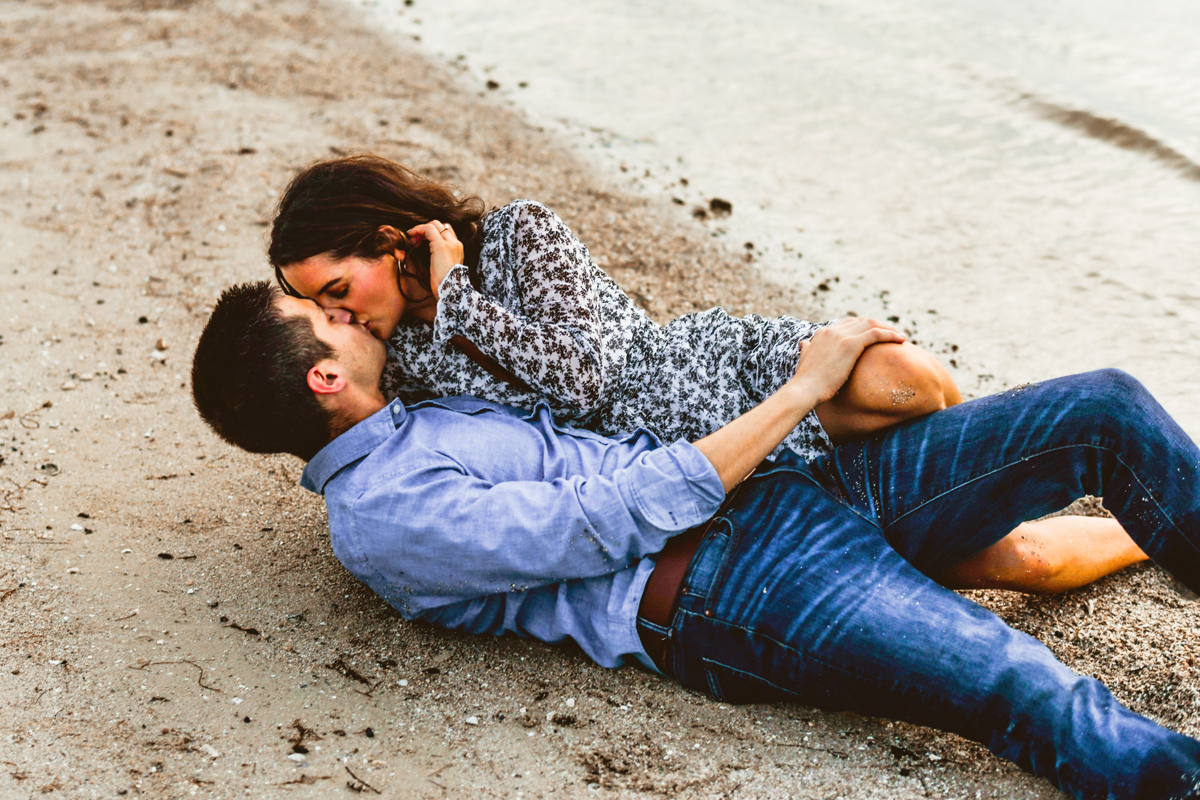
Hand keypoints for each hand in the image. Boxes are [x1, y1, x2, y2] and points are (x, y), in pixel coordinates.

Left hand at [406, 221, 463, 299]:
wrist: (452, 293)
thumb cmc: (446, 285)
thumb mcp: (445, 268)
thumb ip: (441, 258)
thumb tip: (430, 253)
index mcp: (458, 249)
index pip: (446, 231)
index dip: (432, 232)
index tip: (421, 240)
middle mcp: (456, 243)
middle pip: (440, 225)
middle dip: (425, 228)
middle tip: (415, 237)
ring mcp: (450, 244)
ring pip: (434, 224)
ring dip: (421, 228)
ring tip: (412, 237)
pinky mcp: (441, 246)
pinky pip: (428, 230)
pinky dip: (418, 230)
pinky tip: (411, 237)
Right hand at [790, 318, 906, 404]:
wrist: (804, 389)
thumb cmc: (806, 382)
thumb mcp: (805, 359)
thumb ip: (807, 349)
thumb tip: (805, 344)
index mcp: (823, 333)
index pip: (849, 323)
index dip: (865, 328)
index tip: (877, 336)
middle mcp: (832, 330)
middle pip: (863, 321)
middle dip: (880, 326)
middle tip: (893, 335)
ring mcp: (841, 336)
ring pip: (872, 324)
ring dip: (889, 329)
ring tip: (900, 337)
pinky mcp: (851, 344)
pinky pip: (876, 334)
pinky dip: (890, 334)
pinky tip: (901, 340)